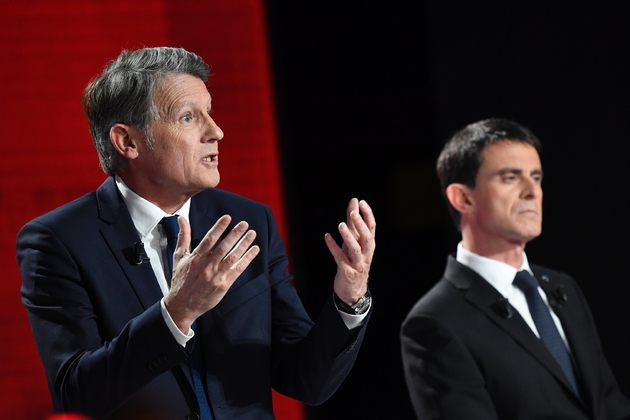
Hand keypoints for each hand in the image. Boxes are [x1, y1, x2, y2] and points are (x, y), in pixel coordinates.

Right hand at [164, 215, 259, 331]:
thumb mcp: (178, 257)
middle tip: (244, 224)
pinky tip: (254, 250)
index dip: (219, 228)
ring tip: (252, 234)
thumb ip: (183, 237)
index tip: (228, 218)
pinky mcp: (223, 285)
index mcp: (195, 258)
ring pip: (232, 258)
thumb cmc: (180, 280)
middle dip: (234, 234)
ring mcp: (215, 276)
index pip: (209, 240)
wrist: (182, 306)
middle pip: (223, 248)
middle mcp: (206, 267)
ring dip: (243, 245)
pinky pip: (237, 270)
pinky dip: (247, 259)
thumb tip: (182, 219)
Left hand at [325, 198, 375, 304]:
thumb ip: (354, 222)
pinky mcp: (347, 271)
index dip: (368, 214)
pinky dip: (333, 247)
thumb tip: (354, 202)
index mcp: (369, 245)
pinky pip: (340, 258)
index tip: (361, 202)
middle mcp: (366, 254)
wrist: (353, 289)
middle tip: (353, 213)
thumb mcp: (354, 241)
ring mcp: (357, 263)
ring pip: (355, 249)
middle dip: (360, 225)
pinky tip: (327, 237)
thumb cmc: (353, 261)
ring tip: (341, 225)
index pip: (372, 227)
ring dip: (348, 237)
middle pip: (367, 238)